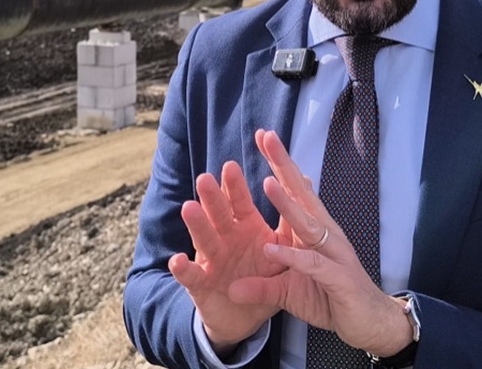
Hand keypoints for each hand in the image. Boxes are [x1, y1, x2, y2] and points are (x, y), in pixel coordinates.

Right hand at [169, 160, 284, 351]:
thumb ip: (289, 226)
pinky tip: (177, 260)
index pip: (240, 201)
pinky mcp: (201, 285)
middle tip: (206, 178)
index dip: (234, 185)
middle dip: (212, 197)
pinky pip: (191, 276)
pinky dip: (183, 270)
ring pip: (203, 238)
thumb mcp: (281, 252)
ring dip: (197, 224)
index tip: (230, 166)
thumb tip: (303, 186)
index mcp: (245, 227)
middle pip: (218, 214)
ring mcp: (211, 260)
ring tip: (189, 208)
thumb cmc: (263, 277)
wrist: (244, 316)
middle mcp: (225, 238)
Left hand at [228, 130, 413, 357]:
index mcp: (314, 231)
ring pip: (308, 224)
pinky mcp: (338, 279)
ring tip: (267, 183)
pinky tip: (273, 248)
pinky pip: (313, 265)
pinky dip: (293, 257)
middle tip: (267, 137)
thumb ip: (262, 286)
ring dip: (288, 205)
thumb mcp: (289, 292)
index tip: (263, 137)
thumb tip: (231, 287)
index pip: (296, 191)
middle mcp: (326, 235)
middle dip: (283, 166)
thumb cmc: (332, 298)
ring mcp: (334, 254)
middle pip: (303, 195)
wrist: (371, 324)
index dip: (280, 164)